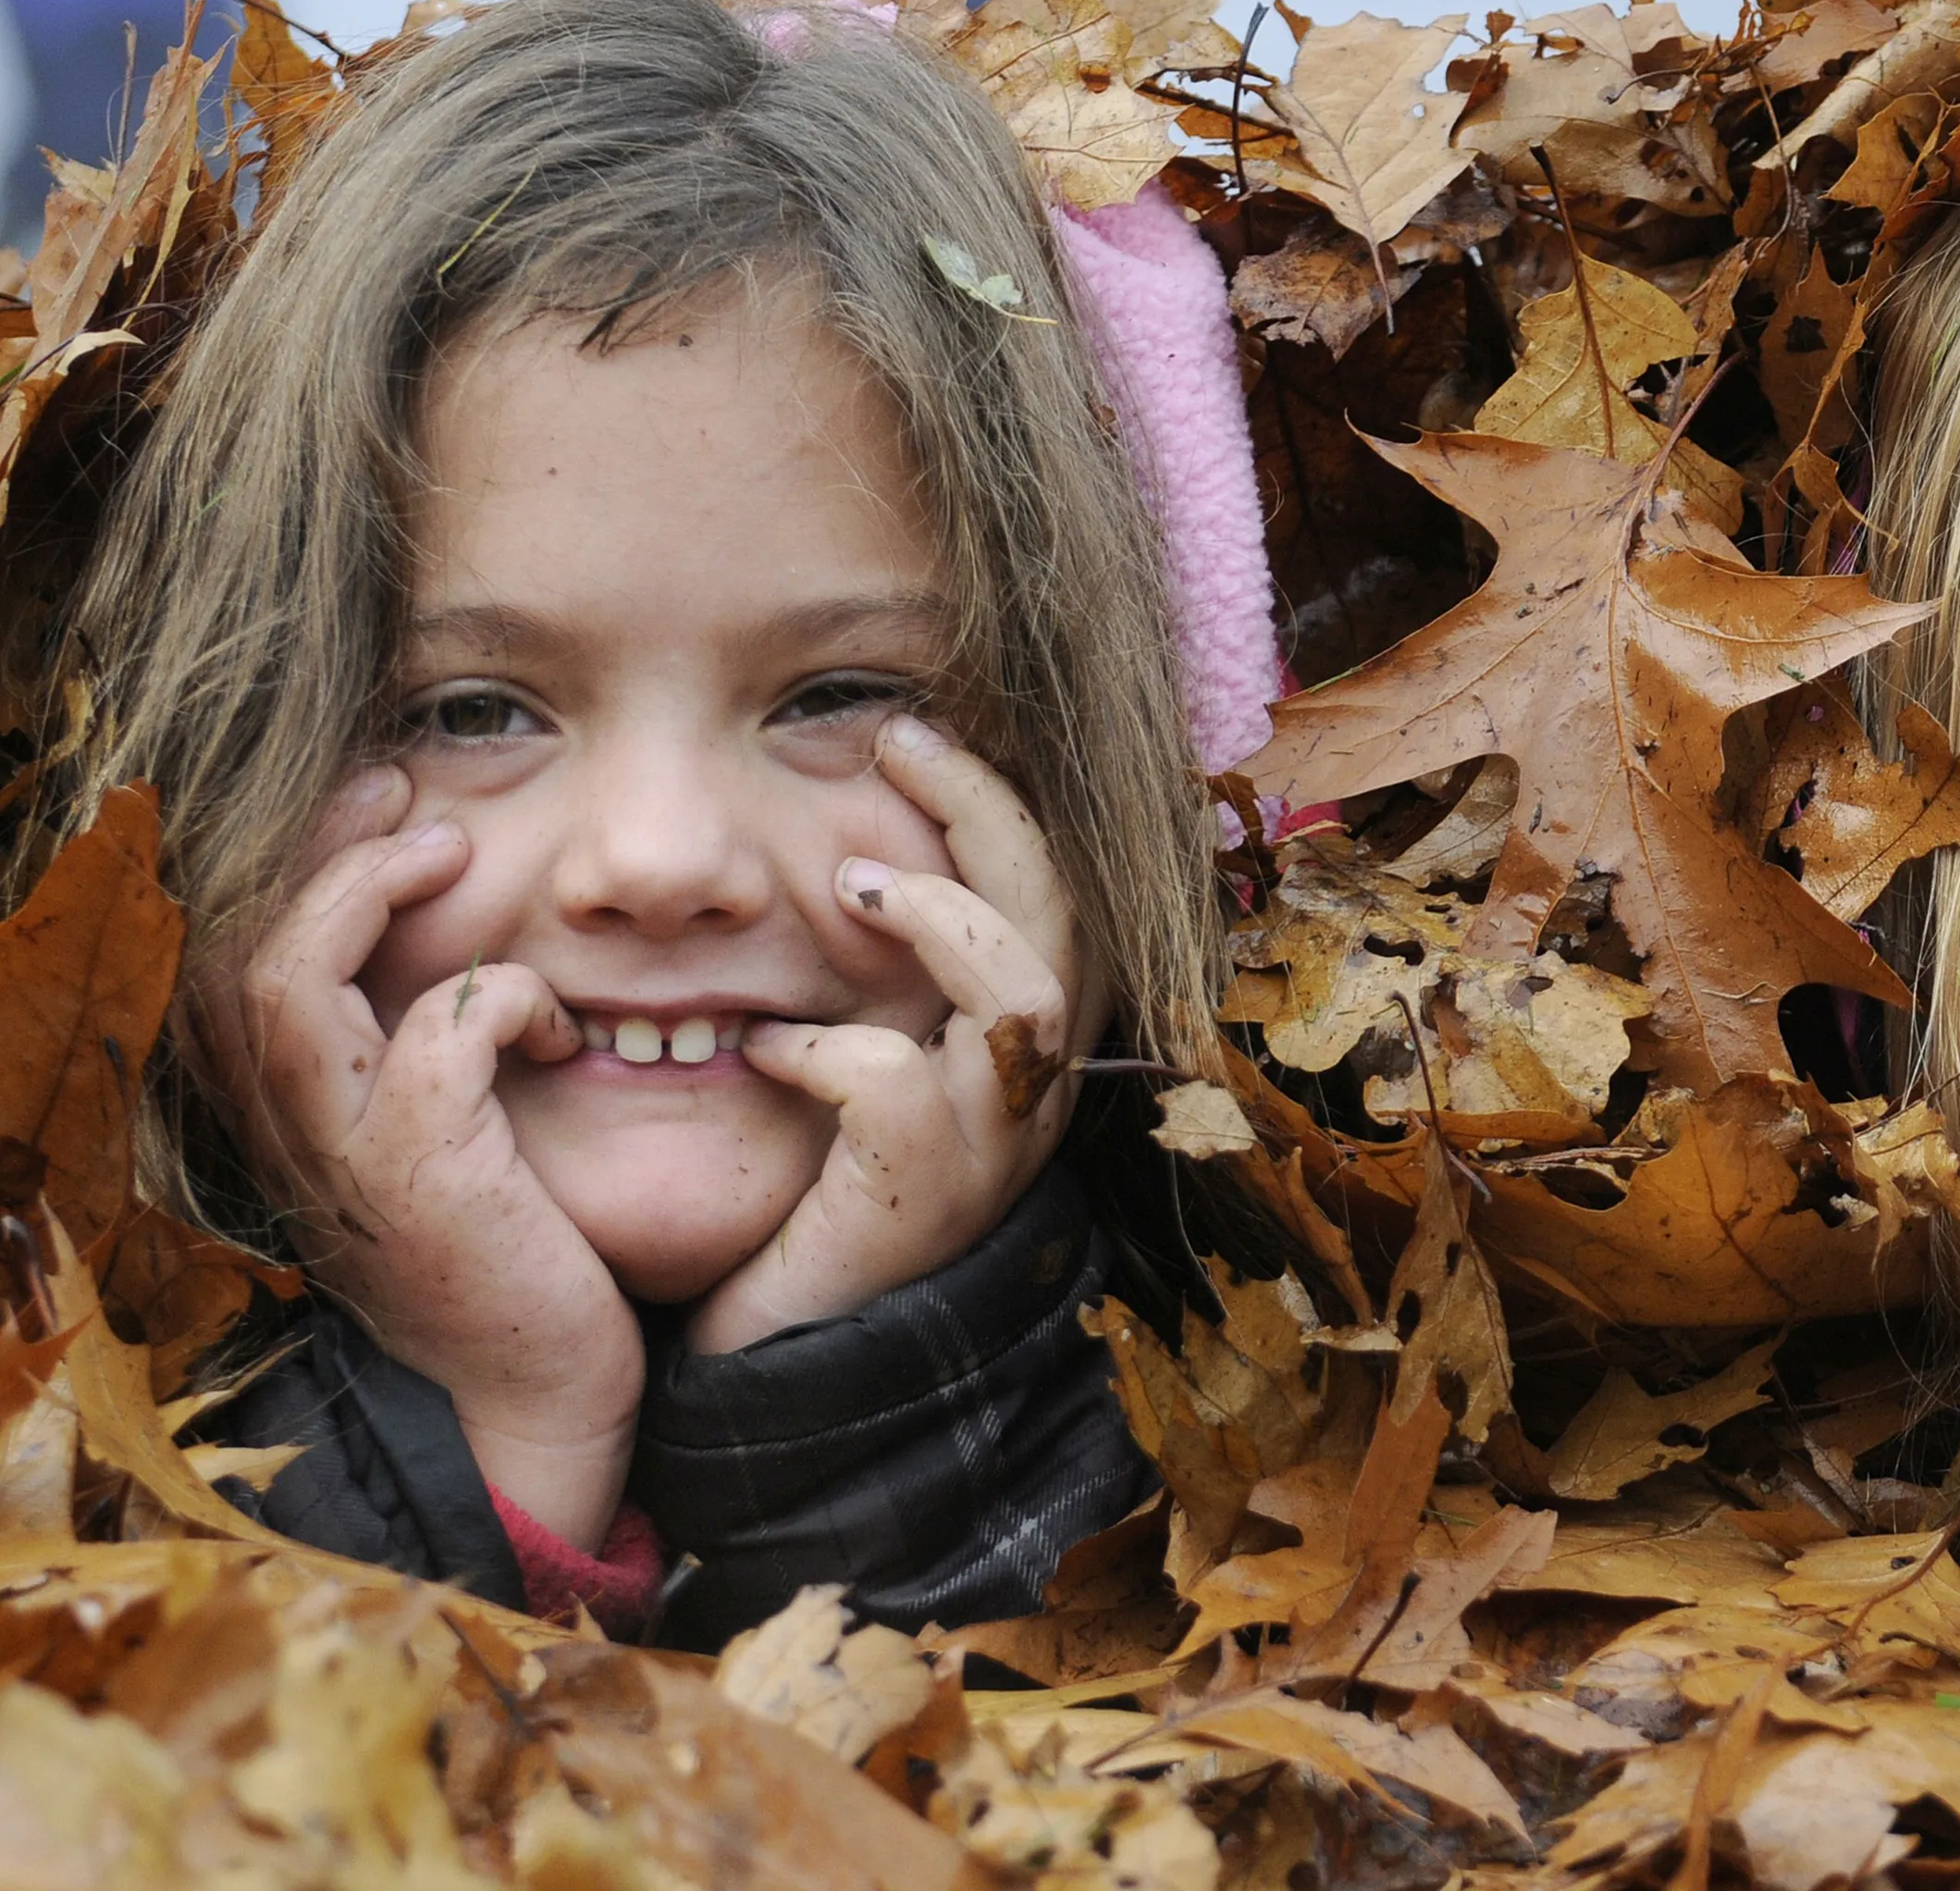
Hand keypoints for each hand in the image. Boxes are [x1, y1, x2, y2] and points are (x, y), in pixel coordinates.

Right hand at [213, 767, 638, 1549]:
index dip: (297, 866)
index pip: (239, 963)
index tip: (378, 805)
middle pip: (241, 952)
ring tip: (452, 854)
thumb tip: (464, 950)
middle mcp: (298, 1134)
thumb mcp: (450, 1142)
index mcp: (299, 1120)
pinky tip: (559, 1027)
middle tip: (410, 799)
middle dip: (320, 851)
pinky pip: (442, 1034)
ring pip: (294, 978)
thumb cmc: (512, 1261)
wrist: (535, 1401)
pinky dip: (503, 997)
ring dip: (372, 894)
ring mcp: (350, 1155)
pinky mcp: (429, 1176)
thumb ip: (429, 1054)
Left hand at [689, 717, 1099, 1353]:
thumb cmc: (810, 1194)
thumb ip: (869, 971)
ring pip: (1019, 998)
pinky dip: (827, 1053)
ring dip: (941, 921)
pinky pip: (895, 1093)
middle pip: (1061, 919)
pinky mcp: (917, 1204)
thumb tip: (828, 844)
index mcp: (1020, 1046)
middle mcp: (1029, 1092)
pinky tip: (767, 1052)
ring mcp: (987, 1151)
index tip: (911, 730)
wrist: (787, 1360)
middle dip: (986, 810)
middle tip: (898, 741)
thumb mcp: (858, 1060)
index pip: (1056, 891)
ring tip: (854, 888)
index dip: (999, 799)